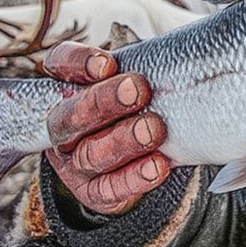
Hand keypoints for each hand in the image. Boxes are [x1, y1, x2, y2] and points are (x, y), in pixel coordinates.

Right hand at [43, 41, 170, 214]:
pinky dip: (134, 177)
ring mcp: (74, 162)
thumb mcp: (137, 78)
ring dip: (123, 140)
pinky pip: (109, 189)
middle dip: (103, 102)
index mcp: (67, 87)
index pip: (60, 66)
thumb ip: (148, 65)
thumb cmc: (139, 103)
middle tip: (138, 89)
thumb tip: (185, 54)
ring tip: (154, 128)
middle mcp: (63, 125)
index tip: (107, 64)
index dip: (78, 64)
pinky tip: (158, 166)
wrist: (136, 155)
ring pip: (90, 154)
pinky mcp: (93, 191)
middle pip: (70, 115)